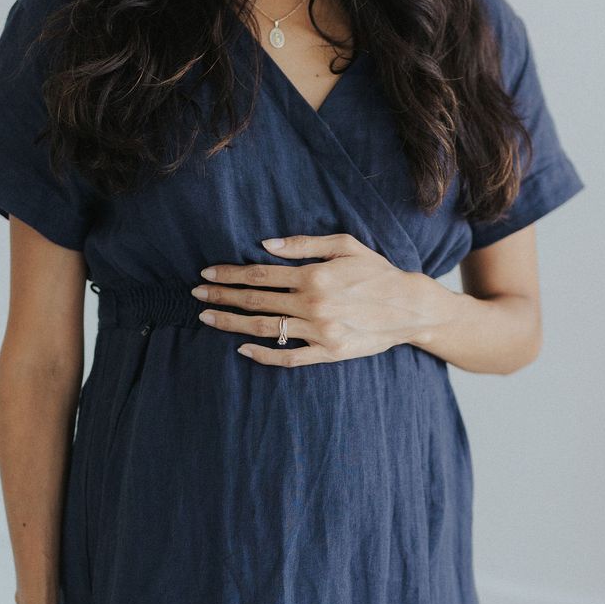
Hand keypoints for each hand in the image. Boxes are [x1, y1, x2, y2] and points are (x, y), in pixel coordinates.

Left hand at [190, 234, 430, 365]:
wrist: (409, 307)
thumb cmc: (377, 272)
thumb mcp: (344, 246)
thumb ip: (303, 245)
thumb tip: (264, 245)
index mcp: (314, 277)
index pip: (259, 274)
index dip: (229, 274)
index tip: (207, 273)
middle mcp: (312, 305)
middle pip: (255, 301)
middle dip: (221, 297)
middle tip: (195, 295)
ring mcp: (319, 332)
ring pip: (264, 329)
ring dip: (231, 324)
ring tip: (208, 320)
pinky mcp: (328, 353)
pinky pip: (288, 358)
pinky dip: (263, 356)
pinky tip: (242, 350)